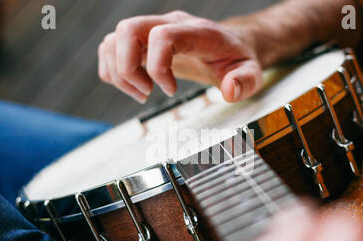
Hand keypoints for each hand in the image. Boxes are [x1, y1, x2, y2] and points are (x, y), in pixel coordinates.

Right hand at [98, 11, 262, 103]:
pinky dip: (113, 70)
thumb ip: (245, 82)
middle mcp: (170, 24)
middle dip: (127, 68)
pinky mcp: (143, 42)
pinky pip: (111, 47)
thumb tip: (230, 91)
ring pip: (114, 39)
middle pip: (128, 29)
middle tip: (146, 92)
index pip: (162, 36)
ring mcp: (153, 30)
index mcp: (196, 31)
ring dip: (118, 72)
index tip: (170, 90)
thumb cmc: (237, 58)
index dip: (158, 67)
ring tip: (142, 93)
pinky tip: (134, 86)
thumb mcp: (251, 72)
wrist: (230, 44)